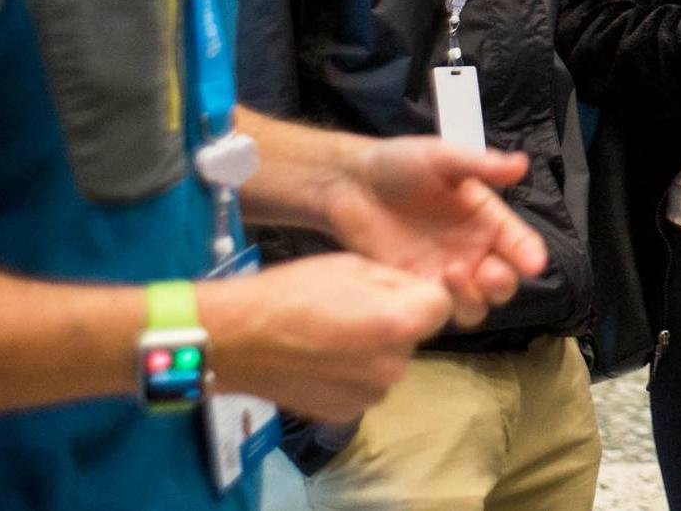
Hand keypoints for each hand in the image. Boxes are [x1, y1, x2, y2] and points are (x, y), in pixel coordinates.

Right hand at [198, 252, 451, 421]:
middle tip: (351, 306)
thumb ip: (393, 281)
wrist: (239, 338)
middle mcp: (394, 367)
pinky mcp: (349, 414)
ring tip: (332, 332)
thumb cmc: (293, 291)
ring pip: (389, 361)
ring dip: (373, 348)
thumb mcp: (350, 265)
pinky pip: (365, 384)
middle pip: (413, 335)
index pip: (441, 306)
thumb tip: (418, 292)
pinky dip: (352, 372)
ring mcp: (371, 396)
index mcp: (397, 325)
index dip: (420, 292)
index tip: (392, 287)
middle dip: (393, 319)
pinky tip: (321, 357)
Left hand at [324, 138, 547, 327]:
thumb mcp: (442, 157)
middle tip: (490, 274)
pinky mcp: (416, 290)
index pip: (519, 243)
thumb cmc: (399, 163)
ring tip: (452, 274)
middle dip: (503, 284)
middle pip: (502, 283)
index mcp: (486, 219)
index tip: (534, 263)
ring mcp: (445, 274)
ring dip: (471, 298)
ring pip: (474, 305)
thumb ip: (480, 164)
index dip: (530, 254)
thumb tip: (521, 164)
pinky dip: (438, 306)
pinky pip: (436, 310)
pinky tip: (427, 285)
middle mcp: (472, 251)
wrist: (351, 183)